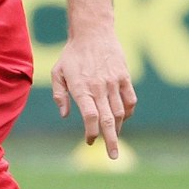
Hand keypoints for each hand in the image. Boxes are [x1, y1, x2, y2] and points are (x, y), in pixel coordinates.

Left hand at [50, 31, 136, 158]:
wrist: (93, 32)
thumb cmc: (72, 54)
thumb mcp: (57, 73)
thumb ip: (59, 96)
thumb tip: (66, 116)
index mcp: (82, 88)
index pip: (90, 116)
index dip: (91, 132)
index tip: (90, 141)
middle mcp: (99, 87)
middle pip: (108, 119)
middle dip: (111, 140)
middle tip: (113, 156)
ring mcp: (114, 82)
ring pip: (121, 112)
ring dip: (118, 128)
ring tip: (114, 137)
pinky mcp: (125, 77)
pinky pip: (130, 99)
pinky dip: (129, 112)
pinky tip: (124, 118)